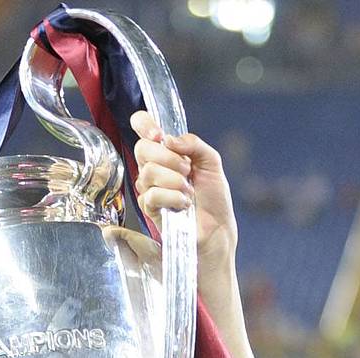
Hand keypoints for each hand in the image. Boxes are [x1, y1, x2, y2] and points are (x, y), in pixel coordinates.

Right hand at [129, 112, 237, 289]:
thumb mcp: (211, 163)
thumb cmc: (214, 199)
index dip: (144, 124)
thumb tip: (168, 139)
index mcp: (168, 151)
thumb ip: (194, 144)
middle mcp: (155, 166)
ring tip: (189, 191)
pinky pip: (151, 194)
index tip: (158, 135)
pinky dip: (171, 197)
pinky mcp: (149, 208)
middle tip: (188, 171)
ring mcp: (150, 187)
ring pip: (147, 171)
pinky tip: (183, 203)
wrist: (217, 230)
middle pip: (142, 148)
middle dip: (168, 158)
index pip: (142, 126)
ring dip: (174, 180)